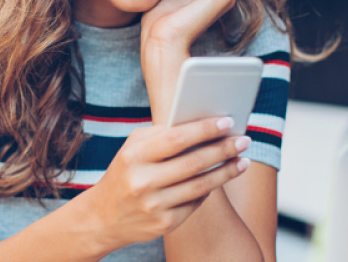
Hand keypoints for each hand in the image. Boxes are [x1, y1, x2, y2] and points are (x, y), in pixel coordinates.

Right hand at [78, 116, 252, 250]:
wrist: (104, 217)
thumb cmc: (125, 172)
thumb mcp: (133, 148)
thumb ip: (161, 134)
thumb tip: (202, 124)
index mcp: (134, 156)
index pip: (176, 139)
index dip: (204, 129)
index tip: (227, 122)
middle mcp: (142, 182)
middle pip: (194, 163)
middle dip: (223, 149)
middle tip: (244, 140)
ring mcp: (154, 206)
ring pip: (201, 186)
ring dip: (227, 172)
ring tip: (243, 160)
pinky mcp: (164, 224)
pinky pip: (196, 202)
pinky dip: (211, 188)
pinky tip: (222, 177)